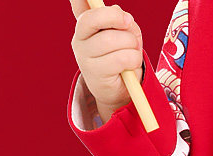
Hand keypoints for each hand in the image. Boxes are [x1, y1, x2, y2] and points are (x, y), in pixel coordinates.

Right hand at [70, 1, 143, 122]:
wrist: (120, 90)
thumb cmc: (122, 58)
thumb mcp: (126, 36)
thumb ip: (123, 22)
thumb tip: (121, 15)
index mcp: (85, 26)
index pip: (79, 4)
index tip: (99, 1)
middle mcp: (79, 39)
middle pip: (98, 18)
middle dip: (124, 25)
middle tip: (132, 37)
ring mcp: (84, 56)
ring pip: (114, 40)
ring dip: (132, 47)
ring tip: (132, 55)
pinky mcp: (95, 73)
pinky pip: (121, 58)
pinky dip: (133, 60)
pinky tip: (130, 66)